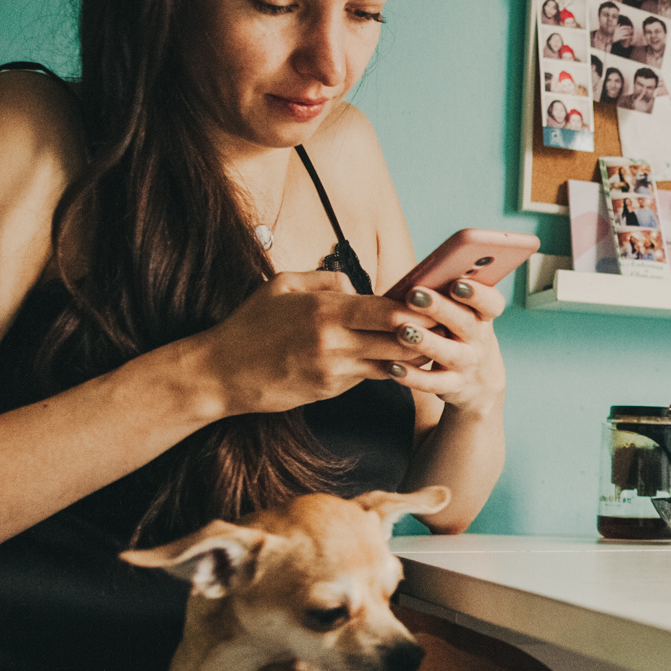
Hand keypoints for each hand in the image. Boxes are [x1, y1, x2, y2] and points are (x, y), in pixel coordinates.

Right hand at [192, 271, 467, 416]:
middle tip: (449, 325)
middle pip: (400, 339)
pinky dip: (388, 368)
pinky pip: (370, 376)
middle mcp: (334, 342)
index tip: (438, 300)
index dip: (419, 307)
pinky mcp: (330, 390)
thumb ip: (326, 280)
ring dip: (413, 355)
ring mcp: (334, 370)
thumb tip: (359, 287)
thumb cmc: (250, 324)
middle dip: (427, 332)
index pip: (388, 309)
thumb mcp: (283, 285)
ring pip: (391, 362)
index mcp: (325, 310)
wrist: (220, 373)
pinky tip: (402, 361)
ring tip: (434, 343)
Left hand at [393, 275, 507, 413]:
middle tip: (415, 295)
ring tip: (403, 330)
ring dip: (426, 342)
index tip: (457, 283)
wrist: (479, 383)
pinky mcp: (454, 387)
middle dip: (440, 308)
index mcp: (482, 316)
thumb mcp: (465, 317)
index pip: (491, 303)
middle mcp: (479, 340)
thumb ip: (448, 298)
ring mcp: (468, 365)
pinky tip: (393, 367)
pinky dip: (413, 376)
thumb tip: (415, 277)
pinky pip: (434, 383)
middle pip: (465, 322)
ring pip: (450, 353)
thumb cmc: (462, 336)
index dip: (478, 294)